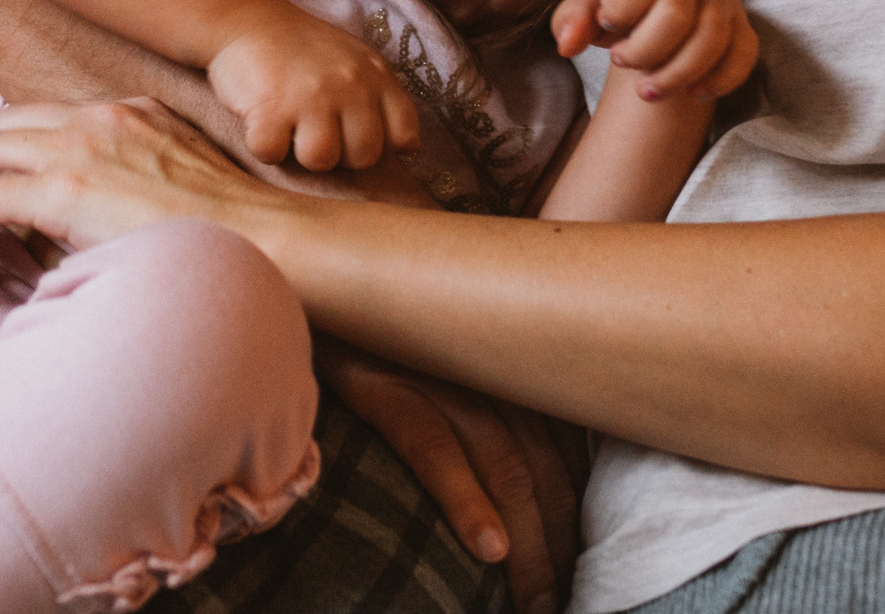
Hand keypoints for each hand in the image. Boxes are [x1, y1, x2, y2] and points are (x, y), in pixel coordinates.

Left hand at [0, 97, 291, 277]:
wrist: (260, 238)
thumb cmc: (234, 231)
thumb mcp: (184, 181)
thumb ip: (139, 183)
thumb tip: (101, 225)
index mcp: (134, 112)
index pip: (53, 119)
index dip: (20, 156)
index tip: (10, 199)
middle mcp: (102, 116)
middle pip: (7, 125)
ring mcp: (82, 145)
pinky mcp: (66, 186)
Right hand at [207, 10, 424, 170]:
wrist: (249, 19)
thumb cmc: (306, 48)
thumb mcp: (358, 61)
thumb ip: (383, 99)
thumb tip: (408, 150)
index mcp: (376, 76)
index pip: (403, 134)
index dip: (381, 146)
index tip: (356, 137)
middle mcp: (350, 85)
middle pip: (363, 156)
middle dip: (339, 155)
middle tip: (316, 131)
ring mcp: (311, 96)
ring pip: (320, 160)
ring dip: (300, 152)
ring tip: (290, 127)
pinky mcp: (271, 108)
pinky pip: (273, 154)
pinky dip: (264, 145)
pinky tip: (263, 122)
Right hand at [315, 339, 584, 613]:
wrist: (309, 300)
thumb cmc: (372, 347)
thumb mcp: (435, 371)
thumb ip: (479, 414)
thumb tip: (512, 492)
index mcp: (503, 367)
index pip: (563, 449)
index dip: (574, 514)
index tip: (575, 565)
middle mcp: (483, 368)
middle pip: (541, 467)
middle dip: (557, 540)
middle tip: (558, 600)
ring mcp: (437, 378)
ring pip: (506, 466)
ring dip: (528, 540)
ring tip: (536, 596)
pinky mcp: (384, 387)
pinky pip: (435, 451)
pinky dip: (467, 501)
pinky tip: (488, 549)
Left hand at [551, 0, 757, 99]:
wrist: (657, 8)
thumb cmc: (618, 5)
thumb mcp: (588, 6)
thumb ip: (571, 20)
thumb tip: (567, 45)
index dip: (621, 11)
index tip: (606, 25)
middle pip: (676, 16)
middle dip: (645, 52)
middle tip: (622, 64)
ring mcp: (720, 3)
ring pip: (711, 40)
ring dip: (677, 76)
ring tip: (648, 91)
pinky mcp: (741, 29)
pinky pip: (743, 54)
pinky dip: (721, 80)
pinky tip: (694, 94)